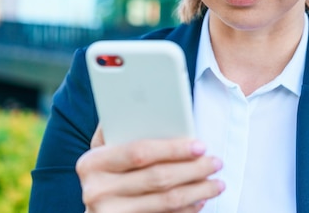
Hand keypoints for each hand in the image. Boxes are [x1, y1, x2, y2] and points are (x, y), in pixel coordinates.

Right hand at [77, 126, 224, 212]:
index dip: (173, 149)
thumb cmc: (105, 171)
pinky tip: (200, 198)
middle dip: (193, 169)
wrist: (93, 209)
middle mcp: (97, 190)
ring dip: (197, 191)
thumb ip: (121, 129)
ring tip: (217, 182)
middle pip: (158, 178)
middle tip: (215, 162)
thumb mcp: (104, 150)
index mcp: (92, 162)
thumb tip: (152, 105)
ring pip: (166, 201)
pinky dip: (187, 209)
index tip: (200, 145)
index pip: (139, 152)